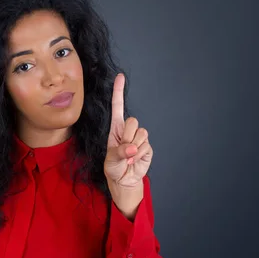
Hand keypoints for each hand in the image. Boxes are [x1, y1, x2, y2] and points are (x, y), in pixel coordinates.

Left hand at [104, 73, 152, 188]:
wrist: (124, 180)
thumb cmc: (114, 167)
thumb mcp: (111, 160)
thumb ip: (120, 152)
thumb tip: (133, 148)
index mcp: (116, 129)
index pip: (118, 107)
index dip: (118, 92)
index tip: (120, 77)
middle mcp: (128, 130)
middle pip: (132, 121)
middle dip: (127, 137)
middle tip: (123, 150)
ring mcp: (139, 138)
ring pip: (141, 133)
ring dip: (133, 148)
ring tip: (128, 158)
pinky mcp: (147, 147)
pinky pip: (146, 146)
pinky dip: (139, 156)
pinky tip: (134, 161)